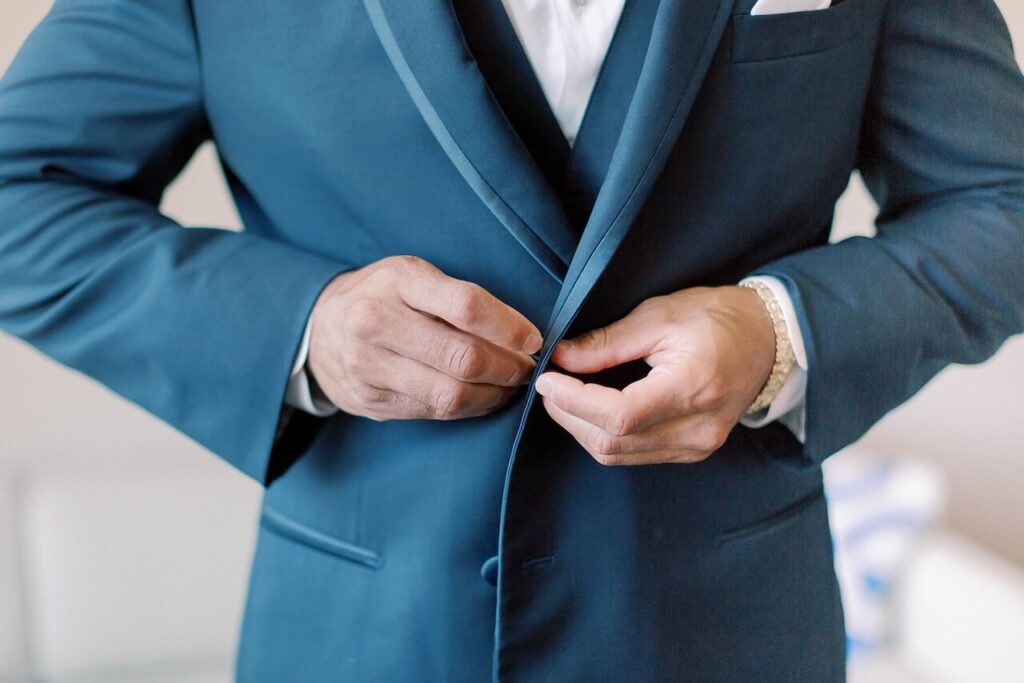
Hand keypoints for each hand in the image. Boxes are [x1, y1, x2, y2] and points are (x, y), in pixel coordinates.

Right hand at [308, 255, 541, 419]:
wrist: (317, 328)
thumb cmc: (383, 296)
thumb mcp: (413, 276)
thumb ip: (457, 298)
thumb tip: (520, 333)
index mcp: (397, 280)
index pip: (466, 306)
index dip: (509, 327)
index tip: (534, 340)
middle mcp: (376, 321)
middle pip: (464, 357)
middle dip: (508, 368)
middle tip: (527, 369)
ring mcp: (368, 365)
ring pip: (452, 393)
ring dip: (494, 394)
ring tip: (510, 385)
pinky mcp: (370, 399)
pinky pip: (436, 411)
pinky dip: (470, 407)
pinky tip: (483, 397)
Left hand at [534, 286, 774, 465]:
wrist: (765, 339)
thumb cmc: (716, 318)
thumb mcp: (660, 315)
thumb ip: (608, 342)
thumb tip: (561, 357)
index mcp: (693, 388)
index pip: (620, 415)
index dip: (574, 401)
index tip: (548, 379)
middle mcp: (697, 429)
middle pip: (613, 442)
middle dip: (569, 416)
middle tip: (550, 385)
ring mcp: (697, 447)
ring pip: (618, 455)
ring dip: (582, 428)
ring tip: (566, 395)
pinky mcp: (692, 452)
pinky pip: (634, 455)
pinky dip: (605, 434)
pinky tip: (593, 409)